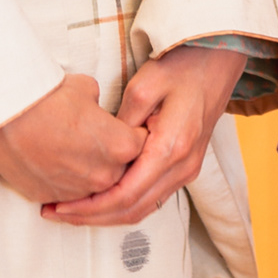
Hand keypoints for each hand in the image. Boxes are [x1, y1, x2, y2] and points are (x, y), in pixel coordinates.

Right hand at [0, 72, 144, 206]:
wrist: (4, 117)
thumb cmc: (46, 99)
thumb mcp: (86, 88)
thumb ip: (101, 104)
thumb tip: (96, 107)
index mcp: (120, 146)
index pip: (141, 143)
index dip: (132, 132)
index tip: (124, 126)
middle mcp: (103, 175)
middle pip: (121, 169)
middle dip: (113, 155)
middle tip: (96, 138)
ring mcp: (77, 191)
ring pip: (94, 185)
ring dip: (89, 171)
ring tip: (72, 149)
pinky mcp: (51, 197)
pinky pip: (67, 193)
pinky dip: (65, 181)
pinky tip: (53, 161)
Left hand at [44, 44, 244, 228]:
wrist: (219, 59)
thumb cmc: (183, 66)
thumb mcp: (145, 84)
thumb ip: (121, 122)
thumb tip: (102, 150)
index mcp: (171, 148)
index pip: (126, 196)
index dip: (90, 208)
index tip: (62, 207)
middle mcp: (183, 167)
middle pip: (132, 210)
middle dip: (92, 218)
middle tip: (57, 213)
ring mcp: (187, 170)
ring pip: (143, 209)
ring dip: (106, 215)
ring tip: (72, 211)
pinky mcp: (185, 166)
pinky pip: (152, 198)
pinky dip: (123, 205)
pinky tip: (101, 199)